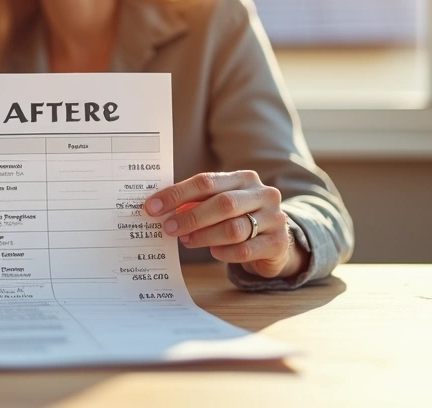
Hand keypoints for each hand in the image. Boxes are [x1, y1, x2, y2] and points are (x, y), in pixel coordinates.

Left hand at [143, 171, 305, 278]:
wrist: (274, 242)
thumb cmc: (239, 219)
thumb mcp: (220, 205)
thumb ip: (197, 203)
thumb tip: (160, 209)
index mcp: (244, 178)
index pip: (206, 182)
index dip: (177, 194)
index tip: (153, 207)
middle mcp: (263, 194)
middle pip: (223, 203)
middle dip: (191, 217)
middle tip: (169, 228)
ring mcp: (274, 218)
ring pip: (234, 228)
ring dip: (204, 236)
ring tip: (187, 241)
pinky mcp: (278, 243)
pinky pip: (245, 250)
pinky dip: (224, 252)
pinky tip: (214, 252)